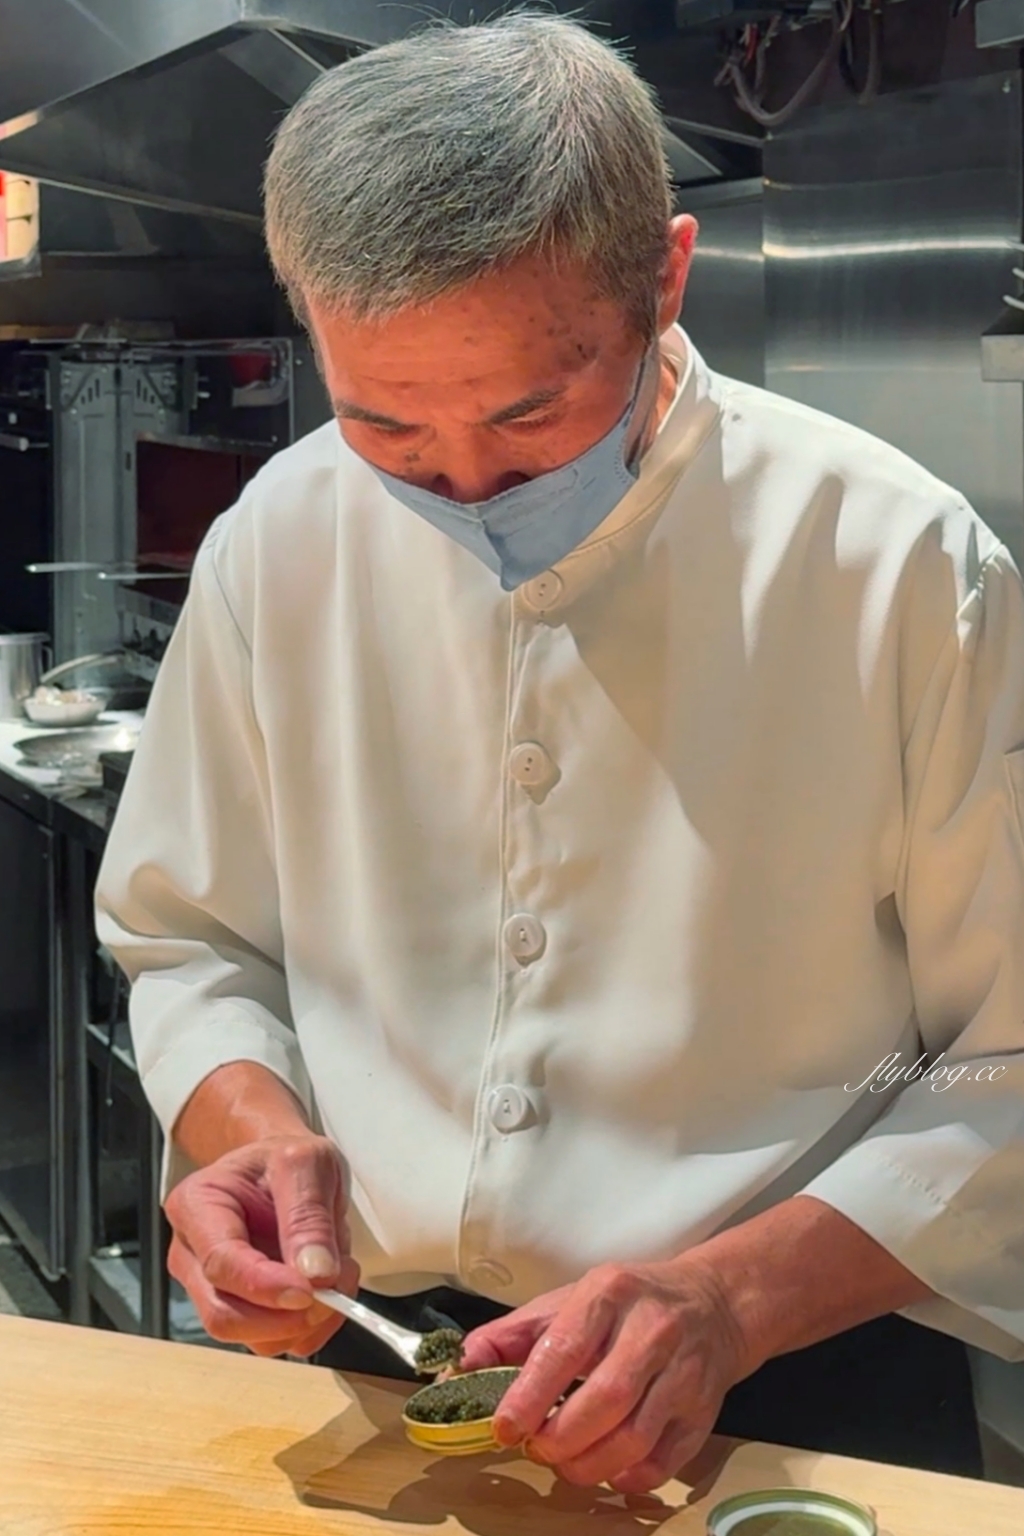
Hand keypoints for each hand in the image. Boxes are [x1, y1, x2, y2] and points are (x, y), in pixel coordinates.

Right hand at [164, 1133, 360, 1357]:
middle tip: (334, 1289)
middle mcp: (193, 1254)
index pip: (220, 1263)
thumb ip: (309, 1215)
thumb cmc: (286, 1160)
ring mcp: (212, 1289)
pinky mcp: (241, 1310)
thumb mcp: (308, 1163)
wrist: (284, 1168)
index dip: (265, 1286)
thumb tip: (315, 1275)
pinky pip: (273, 1341)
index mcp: (196, 1205)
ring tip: (338, 1273)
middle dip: (285, 1316)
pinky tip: (327, 1288)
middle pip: (224, 1314)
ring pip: (251, 1337)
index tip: (310, 1290)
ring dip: (305, 1321)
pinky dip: (310, 1327)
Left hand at [458, 1258, 751, 1493]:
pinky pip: (664, 1462)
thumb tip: (460, 1365)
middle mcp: (652, 1329)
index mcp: (609, 1294)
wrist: (711, 1304)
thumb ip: (513, 1334)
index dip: (530, 1396)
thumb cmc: (626, 1305)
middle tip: (537, 1448)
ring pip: (635, 1437)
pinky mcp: (703, 1412)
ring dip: (589, 1465)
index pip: (566, 1349)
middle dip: (560, 1439)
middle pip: (605, 1400)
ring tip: (565, 1462)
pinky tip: (607, 1468)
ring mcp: (684, 1372)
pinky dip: (627, 1478)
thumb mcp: (568, 1301)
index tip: (504, 1428)